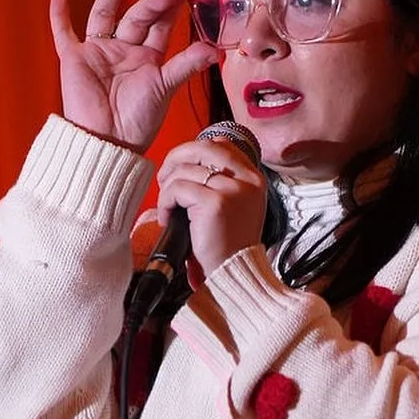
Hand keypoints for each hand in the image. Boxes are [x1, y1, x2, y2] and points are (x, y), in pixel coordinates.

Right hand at [50, 0, 218, 152]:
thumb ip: (185, 66)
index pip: (160, 24)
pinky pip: (64, 35)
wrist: (109, 140)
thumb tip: (214, 51)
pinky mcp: (75, 59)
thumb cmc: (138, 121)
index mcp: (147, 57)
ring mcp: (99, 52)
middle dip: (153, 2)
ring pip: (105, 14)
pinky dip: (58, 18)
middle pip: (138, 16)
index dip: (170, 5)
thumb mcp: (165, 88)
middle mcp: (124, 50)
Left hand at [155, 134, 267, 283]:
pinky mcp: (215, 203)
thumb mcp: (233, 206)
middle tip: (164, 181)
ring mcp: (233, 190)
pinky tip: (169, 219)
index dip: (193, 151)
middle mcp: (248, 180)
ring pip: (185, 170)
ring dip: (168, 189)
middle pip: (202, 148)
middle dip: (175, 159)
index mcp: (254, 178)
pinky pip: (177, 189)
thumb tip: (185, 161)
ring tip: (169, 210)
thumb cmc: (227, 245)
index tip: (180, 168)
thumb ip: (220, 181)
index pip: (221, 145)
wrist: (233, 274)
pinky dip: (166, 203)